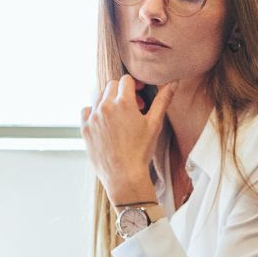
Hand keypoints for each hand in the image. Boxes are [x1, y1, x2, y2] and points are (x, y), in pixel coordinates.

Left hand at [82, 76, 173, 206]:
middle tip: (133, 108)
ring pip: (98, 96)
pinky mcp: (85, 128)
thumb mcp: (155, 124)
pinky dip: (95, 112)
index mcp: (123, 103)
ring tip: (119, 116)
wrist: (124, 176)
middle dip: (122, 92)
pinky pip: (87, 110)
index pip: (126, 80)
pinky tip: (105, 123)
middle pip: (111, 85)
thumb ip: (163, 100)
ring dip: (108, 101)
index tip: (139, 95)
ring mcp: (93, 117)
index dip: (134, 85)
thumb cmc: (141, 151)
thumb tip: (173, 82)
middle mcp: (105, 106)